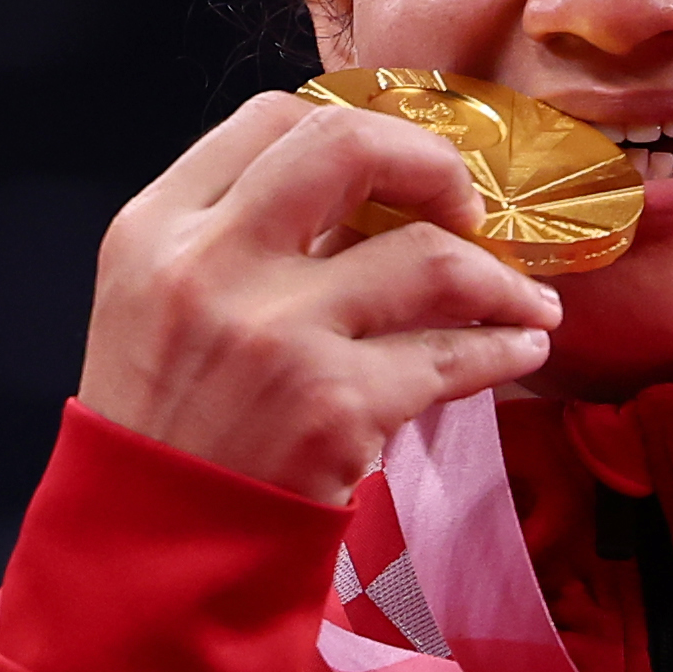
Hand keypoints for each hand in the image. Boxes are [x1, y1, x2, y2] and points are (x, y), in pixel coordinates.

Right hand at [80, 91, 563, 500]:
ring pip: (430, 257)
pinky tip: (521, 347)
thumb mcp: (161, 306)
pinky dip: (504, 348)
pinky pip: (452, 356)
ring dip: (497, 277)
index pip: (273, 119)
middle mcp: (211, 265)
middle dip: (433, 166)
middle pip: (351, 147)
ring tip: (522, 298)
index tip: (398, 170)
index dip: (355, 130)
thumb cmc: (164, 429)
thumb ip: (244, 240)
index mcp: (157, 228)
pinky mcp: (334, 406)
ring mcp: (276, 335)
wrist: (150, 552)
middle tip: (467, 208)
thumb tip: (379, 197)